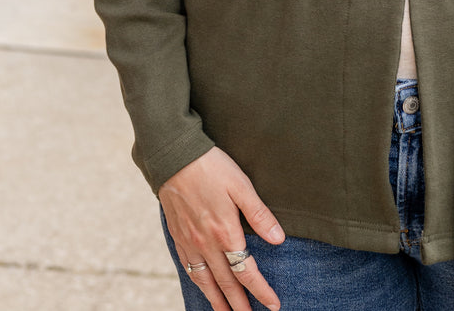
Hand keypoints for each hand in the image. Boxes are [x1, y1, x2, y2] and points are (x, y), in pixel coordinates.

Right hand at [160, 147, 286, 310]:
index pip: (246, 272)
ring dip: (217, 301)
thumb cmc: (211, 167)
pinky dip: (198, 283)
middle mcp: (206, 243)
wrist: (174, 157)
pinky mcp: (178, 236)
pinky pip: (189, 268)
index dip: (260, 290)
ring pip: (205, 281)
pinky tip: (203, 286)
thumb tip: (279, 239)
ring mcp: (190, 242)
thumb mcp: (241, 185)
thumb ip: (259, 214)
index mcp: (225, 232)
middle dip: (239, 305)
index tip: (273, 304)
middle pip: (226, 283)